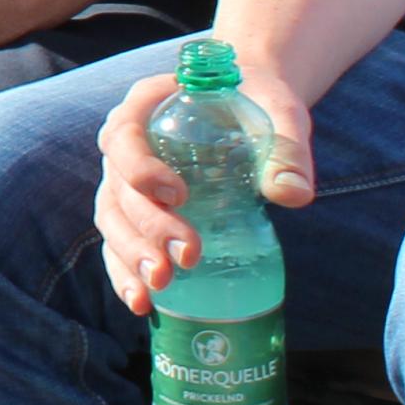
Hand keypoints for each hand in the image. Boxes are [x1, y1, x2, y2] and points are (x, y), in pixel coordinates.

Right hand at [95, 62, 316, 317]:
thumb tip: (293, 195)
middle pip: (117, 189)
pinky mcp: (138, 211)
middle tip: (186, 256)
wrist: (249, 101)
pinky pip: (118, 241)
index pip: (124, 137)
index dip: (140, 168)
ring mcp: (126, 180)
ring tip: (160, 286)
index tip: (178, 194)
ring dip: (130, 255)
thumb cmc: (258, 101)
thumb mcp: (279, 112)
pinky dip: (124, 272)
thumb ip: (287, 148)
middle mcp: (125, 144)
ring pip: (111, 220)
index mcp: (145, 106)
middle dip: (146, 228)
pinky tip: (142, 303)